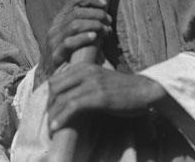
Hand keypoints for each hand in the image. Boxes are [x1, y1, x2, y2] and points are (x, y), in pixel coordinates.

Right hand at [35, 0, 110, 84]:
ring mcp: (54, 41)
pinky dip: (83, 38)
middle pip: (77, 12)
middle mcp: (55, 28)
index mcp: (59, 20)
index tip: (104, 3)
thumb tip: (106, 18)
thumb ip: (85, 27)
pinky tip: (94, 37)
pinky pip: (69, 42)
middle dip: (96, 13)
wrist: (48, 77)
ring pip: (74, 25)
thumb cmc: (67, 55)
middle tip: (108, 20)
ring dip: (93, 25)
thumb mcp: (74, 37)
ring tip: (105, 30)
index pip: (73, 1)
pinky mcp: (55, 54)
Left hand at [47, 65, 165, 133]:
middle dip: (49, 106)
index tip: (51, 111)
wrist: (144, 91)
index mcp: (83, 67)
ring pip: (62, 98)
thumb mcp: (99, 80)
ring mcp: (92, 83)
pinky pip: (72, 106)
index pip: (56, 80)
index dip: (50, 97)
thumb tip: (67, 98)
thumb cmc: (122, 89)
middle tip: (49, 121)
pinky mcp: (98, 96)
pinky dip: (62, 118)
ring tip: (50, 128)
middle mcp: (85, 72)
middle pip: (55, 88)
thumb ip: (83, 83)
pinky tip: (56, 127)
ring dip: (53, 115)